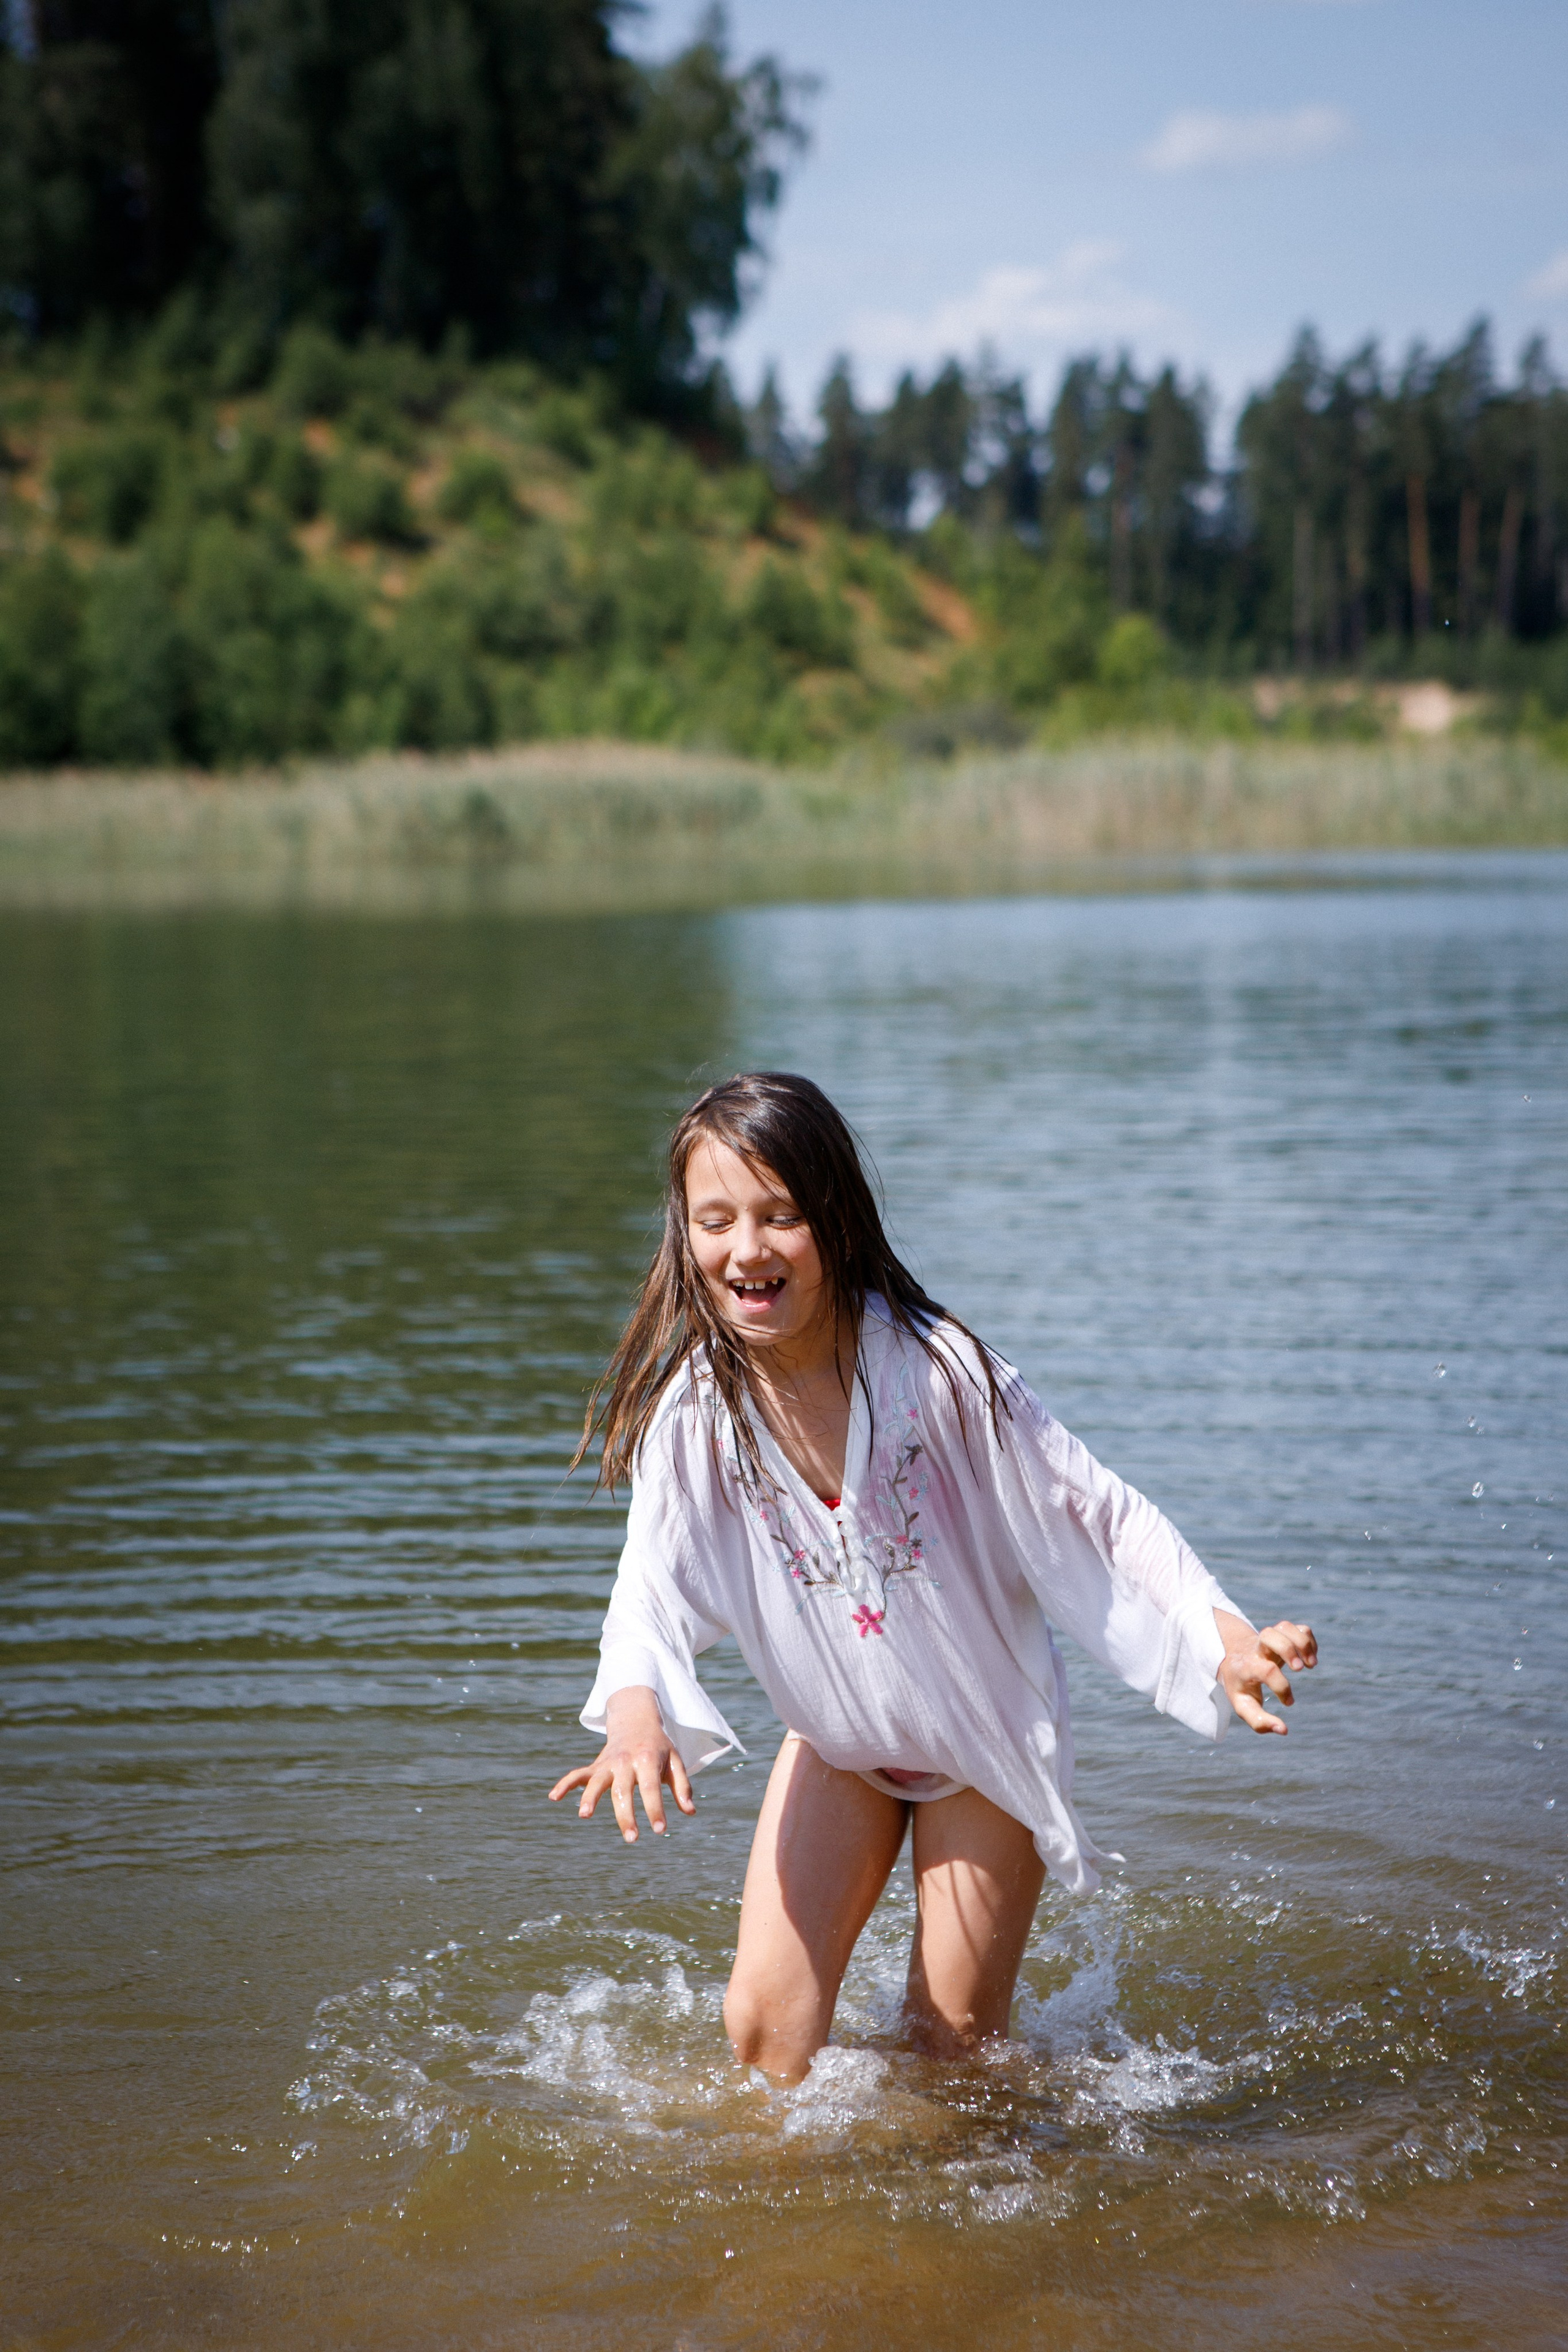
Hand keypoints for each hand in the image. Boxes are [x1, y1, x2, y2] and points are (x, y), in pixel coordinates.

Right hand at [547, 1685, 694, 1841]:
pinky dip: (565, 1784)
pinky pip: (577, 1774)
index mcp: (647, 1759)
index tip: (660, 1830)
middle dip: (625, 1815)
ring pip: (597, 1781)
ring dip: (590, 1797)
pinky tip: (553, 1797)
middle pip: (623, 1790)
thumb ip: (682, 1786)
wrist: (636, 1719)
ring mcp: (608, 1763)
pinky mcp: (596, 1766)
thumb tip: (690, 1812)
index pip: (651, 1788)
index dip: (655, 1809)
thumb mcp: (675, 1761)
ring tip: (584, 1815)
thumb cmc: (659, 1747)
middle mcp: (625, 1761)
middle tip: (632, 1839)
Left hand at [1215, 1612, 1316, 1734]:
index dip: (1282, 1687)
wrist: (1232, 1658)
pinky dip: (1309, 1640)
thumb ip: (1260, 1722)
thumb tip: (1284, 1730)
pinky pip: (1297, 1628)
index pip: (1266, 1670)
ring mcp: (1270, 1638)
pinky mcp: (1281, 1634)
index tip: (1289, 1702)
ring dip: (1303, 1643)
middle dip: (1288, 1649)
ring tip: (1311, 1664)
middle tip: (1300, 1669)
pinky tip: (1310, 1658)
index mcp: (1248, 1666)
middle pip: (1269, 1635)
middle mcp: (1258, 1648)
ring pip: (1285, 1627)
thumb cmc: (1240, 1685)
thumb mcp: (1243, 1705)